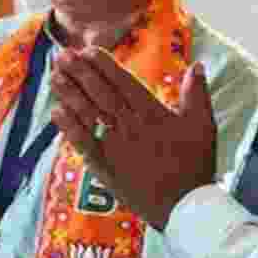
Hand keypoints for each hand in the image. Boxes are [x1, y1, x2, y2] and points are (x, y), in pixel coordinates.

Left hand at [50, 48, 215, 230]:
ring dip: (70, 93)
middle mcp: (131, 126)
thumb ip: (197, 94)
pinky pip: (83, 143)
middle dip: (80, 72)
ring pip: (88, 114)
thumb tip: (196, 65)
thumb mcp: (203, 126)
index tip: (88, 50)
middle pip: (101, 94)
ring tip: (55, 75)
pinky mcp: (106, 167)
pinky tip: (56, 111)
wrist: (185, 207)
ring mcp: (115, 147)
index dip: (104, 65)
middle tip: (63, 55)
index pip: (124, 82)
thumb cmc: (195, 165)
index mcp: (153, 114)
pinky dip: (69, 127)